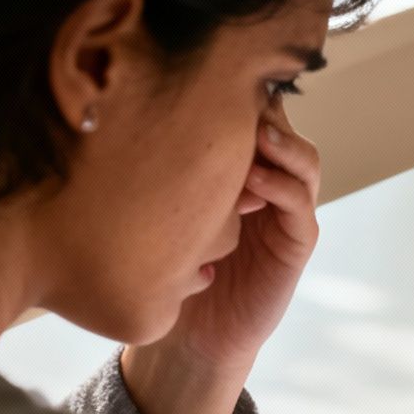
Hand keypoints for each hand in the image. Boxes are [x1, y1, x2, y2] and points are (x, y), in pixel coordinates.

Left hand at [121, 111, 319, 413]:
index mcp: (237, 166)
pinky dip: (283, 186)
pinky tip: (254, 180)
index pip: (247, 112)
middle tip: (238, 94)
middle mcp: (268, 180)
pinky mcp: (296, 242)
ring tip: (257, 133)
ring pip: (302, 159)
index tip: (207, 76)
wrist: (189, 337)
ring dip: (282, 143)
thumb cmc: (166, 268)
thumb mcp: (155, 207)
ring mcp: (287, 210)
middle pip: (280, 126)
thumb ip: (153, 167)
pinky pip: (301, 204)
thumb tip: (111, 107)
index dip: (236, 90)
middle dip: (262, 107)